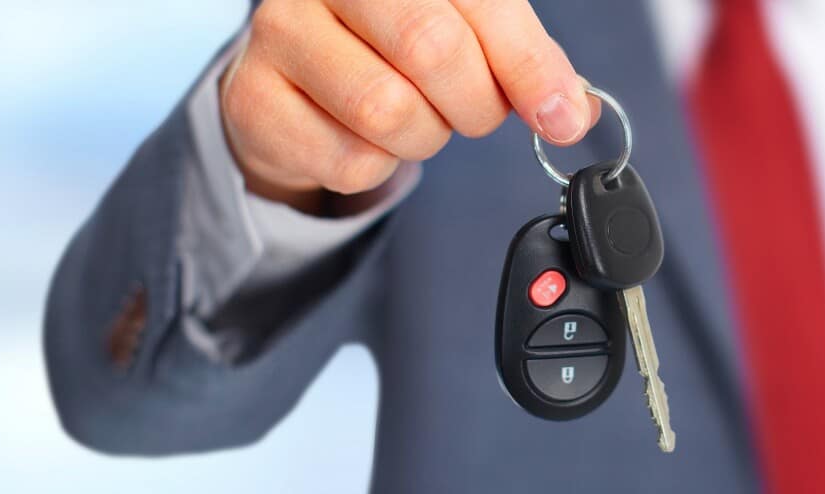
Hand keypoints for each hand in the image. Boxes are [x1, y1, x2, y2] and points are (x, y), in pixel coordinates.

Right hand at [220, 0, 599, 212]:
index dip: (528, 65)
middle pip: (431, 49)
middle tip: (476, 112)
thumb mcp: (468, 33)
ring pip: (388, 110)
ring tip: (416, 119)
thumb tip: (571, 110)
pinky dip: (376, 166)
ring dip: (425, 137)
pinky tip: (365, 138)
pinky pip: (348, 158)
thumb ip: (522, 62)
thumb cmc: (389, 47)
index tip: (561, 115)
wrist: (296, 83)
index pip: (480, 1)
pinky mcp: (254, 97)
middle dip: (475, 103)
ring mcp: (281, 32)